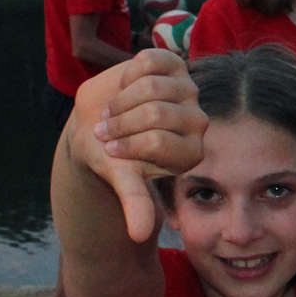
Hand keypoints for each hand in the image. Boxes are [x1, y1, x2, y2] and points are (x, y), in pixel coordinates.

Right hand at [74, 49, 206, 241]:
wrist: (97, 122)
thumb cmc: (110, 155)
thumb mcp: (120, 177)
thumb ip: (134, 201)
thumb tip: (140, 234)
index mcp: (191, 154)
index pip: (156, 141)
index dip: (124, 144)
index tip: (112, 150)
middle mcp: (198, 123)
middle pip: (154, 113)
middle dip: (120, 121)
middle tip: (106, 130)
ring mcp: (189, 91)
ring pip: (151, 86)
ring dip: (120, 99)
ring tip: (114, 111)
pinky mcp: (175, 66)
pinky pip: (148, 62)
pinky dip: (127, 74)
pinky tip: (126, 87)